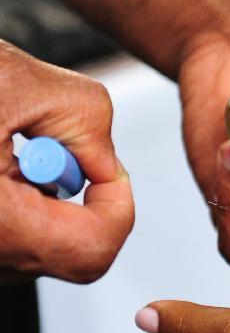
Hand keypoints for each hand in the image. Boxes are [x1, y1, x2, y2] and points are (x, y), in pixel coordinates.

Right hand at [0, 40, 133, 282]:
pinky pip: (7, 234)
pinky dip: (12, 197)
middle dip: (71, 192)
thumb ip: (83, 120)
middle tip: (38, 141)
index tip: (106, 169)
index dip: (116, 208)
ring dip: (36, 191)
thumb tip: (107, 165)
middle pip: (66, 248)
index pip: (90, 252)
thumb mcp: (13, 81)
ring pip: (36, 241)